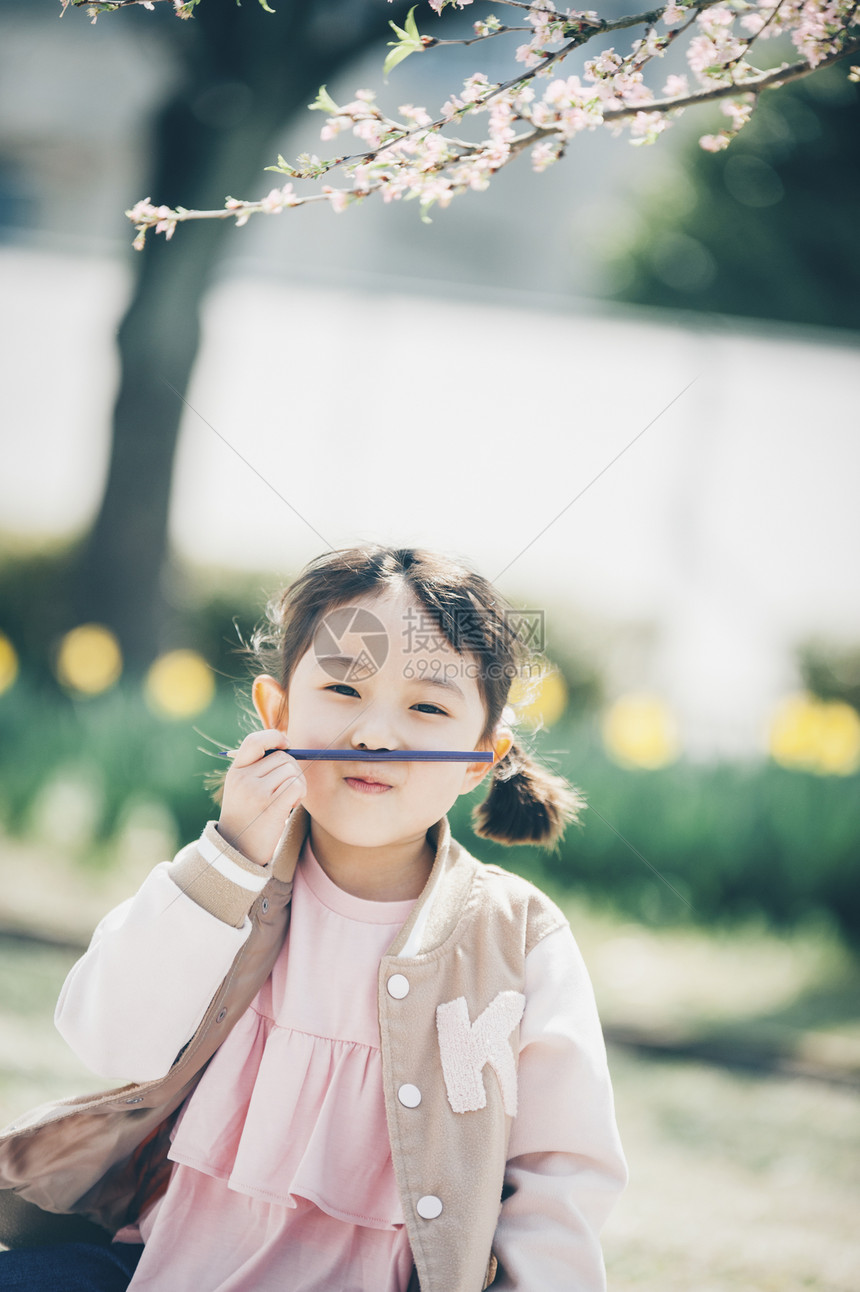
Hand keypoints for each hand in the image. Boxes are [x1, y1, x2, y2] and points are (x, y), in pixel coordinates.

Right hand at [216, 729, 307, 866]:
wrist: (238, 850)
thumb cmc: (248, 815)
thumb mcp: (243, 788)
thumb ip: (259, 768)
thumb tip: (287, 746)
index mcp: (236, 771)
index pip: (254, 741)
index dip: (274, 737)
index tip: (286, 744)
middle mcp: (243, 779)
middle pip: (282, 757)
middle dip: (293, 769)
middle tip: (288, 788)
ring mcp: (256, 793)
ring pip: (292, 771)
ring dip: (298, 783)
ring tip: (288, 799)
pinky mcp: (271, 807)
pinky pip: (296, 785)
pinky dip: (300, 793)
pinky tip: (291, 805)